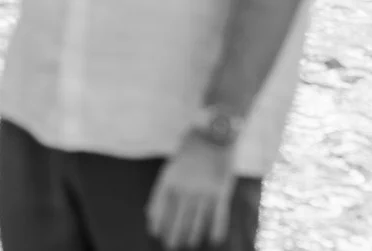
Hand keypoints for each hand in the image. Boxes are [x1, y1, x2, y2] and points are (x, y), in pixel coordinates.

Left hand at [145, 133, 234, 248]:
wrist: (214, 132)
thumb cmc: (190, 147)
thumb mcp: (171, 164)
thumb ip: (163, 188)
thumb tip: (149, 213)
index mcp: (170, 178)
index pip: (160, 206)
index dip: (158, 221)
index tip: (155, 233)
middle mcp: (186, 187)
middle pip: (178, 217)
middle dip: (173, 234)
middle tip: (170, 245)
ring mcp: (204, 190)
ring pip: (197, 220)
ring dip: (192, 234)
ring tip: (189, 243)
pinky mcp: (221, 191)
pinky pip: (219, 216)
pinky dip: (216, 229)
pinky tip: (214, 239)